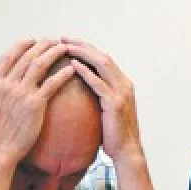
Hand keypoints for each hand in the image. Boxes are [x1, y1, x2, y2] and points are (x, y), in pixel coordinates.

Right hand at [0, 39, 74, 162]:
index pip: (9, 57)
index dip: (21, 46)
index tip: (31, 40)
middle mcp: (6, 84)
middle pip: (27, 57)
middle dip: (42, 45)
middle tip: (53, 40)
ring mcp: (21, 93)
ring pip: (40, 65)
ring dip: (53, 53)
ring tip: (64, 47)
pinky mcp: (35, 104)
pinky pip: (52, 84)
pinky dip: (63, 74)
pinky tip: (72, 68)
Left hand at [61, 38, 143, 163]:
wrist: (126, 151)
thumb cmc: (113, 134)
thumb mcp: (107, 109)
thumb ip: (99, 95)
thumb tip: (79, 90)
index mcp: (123, 84)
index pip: (103, 59)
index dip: (86, 49)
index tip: (68, 42)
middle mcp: (125, 84)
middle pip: (102, 57)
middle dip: (82, 45)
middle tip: (64, 38)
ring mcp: (122, 92)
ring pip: (102, 64)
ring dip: (83, 53)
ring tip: (65, 46)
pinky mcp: (115, 103)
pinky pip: (99, 83)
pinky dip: (86, 72)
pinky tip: (73, 65)